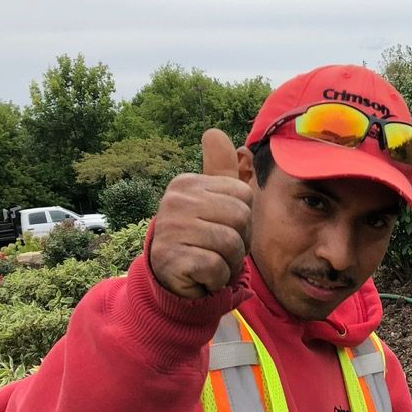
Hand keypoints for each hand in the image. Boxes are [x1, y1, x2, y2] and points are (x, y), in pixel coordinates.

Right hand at [149, 129, 252, 298]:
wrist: (168, 276)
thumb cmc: (198, 235)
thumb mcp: (210, 199)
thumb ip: (219, 169)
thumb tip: (214, 132)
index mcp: (188, 183)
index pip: (244, 195)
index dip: (243, 220)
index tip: (222, 228)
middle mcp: (176, 200)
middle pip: (241, 218)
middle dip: (239, 243)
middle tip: (218, 250)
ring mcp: (171, 228)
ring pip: (231, 244)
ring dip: (229, 263)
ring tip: (211, 262)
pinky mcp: (171, 258)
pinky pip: (216, 267)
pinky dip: (216, 278)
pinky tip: (202, 276)